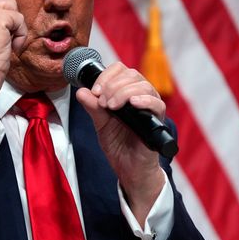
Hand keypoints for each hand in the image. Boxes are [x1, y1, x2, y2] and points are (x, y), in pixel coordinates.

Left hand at [75, 62, 165, 224]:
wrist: (129, 169)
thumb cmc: (118, 145)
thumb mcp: (100, 124)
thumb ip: (93, 108)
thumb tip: (80, 92)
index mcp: (126, 93)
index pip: (120, 70)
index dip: (106, 76)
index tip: (94, 91)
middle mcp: (141, 96)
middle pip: (132, 74)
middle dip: (113, 84)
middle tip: (102, 102)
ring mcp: (150, 108)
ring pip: (143, 85)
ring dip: (123, 92)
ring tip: (111, 106)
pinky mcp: (158, 122)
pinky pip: (157, 104)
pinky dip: (144, 100)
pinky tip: (132, 104)